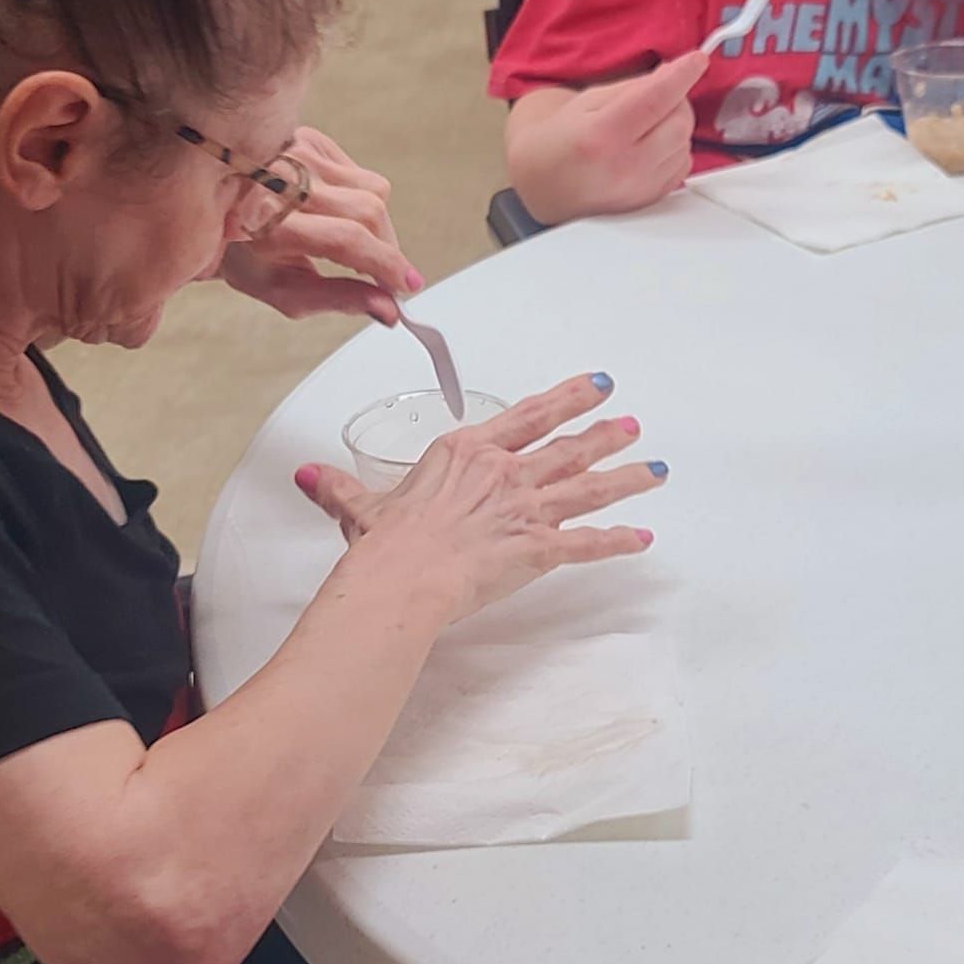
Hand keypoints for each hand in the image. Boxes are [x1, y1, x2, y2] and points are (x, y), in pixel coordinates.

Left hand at [219, 127, 420, 323]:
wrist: (214, 212)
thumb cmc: (246, 257)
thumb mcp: (285, 291)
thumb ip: (340, 300)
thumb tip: (388, 310)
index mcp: (268, 223)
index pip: (346, 239)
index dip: (385, 263)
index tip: (407, 284)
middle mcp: (282, 181)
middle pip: (368, 212)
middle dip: (386, 248)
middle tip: (383, 273)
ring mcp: (297, 152)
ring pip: (373, 190)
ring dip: (376, 224)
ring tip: (350, 240)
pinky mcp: (310, 139)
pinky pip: (361, 174)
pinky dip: (360, 199)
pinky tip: (335, 212)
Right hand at [295, 373, 664, 622]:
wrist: (401, 578)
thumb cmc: (384, 545)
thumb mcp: (361, 509)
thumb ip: (340, 489)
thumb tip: (307, 475)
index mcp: (466, 453)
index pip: (528, 417)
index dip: (566, 399)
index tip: (596, 385)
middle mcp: (504, 474)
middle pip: (566, 448)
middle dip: (604, 434)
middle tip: (634, 424)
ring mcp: (525, 510)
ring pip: (588, 488)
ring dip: (626, 478)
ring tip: (656, 469)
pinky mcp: (537, 549)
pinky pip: (587, 544)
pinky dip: (618, 542)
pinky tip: (644, 538)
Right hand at [538, 53, 709, 216]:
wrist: (544, 184)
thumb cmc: (561, 140)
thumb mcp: (587, 100)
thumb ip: (633, 87)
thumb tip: (673, 74)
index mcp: (601, 136)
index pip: (655, 99)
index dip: (681, 76)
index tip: (696, 61)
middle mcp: (624, 167)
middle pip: (679, 122)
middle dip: (676, 101)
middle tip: (658, 95)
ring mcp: (639, 188)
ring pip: (686, 143)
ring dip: (675, 126)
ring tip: (646, 125)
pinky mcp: (651, 199)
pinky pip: (683, 165)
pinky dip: (675, 149)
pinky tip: (651, 146)